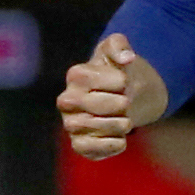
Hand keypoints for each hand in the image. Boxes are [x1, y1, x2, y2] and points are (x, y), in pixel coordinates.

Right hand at [59, 33, 166, 157]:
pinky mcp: (78, 144)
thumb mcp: (117, 49)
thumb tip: (127, 58)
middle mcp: (66, 100)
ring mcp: (70, 123)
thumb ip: (120, 46)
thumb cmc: (116, 71)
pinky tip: (121, 139)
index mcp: (75, 75)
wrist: (121, 96)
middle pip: (98, 105)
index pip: (102, 81)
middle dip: (121, 105)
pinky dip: (110, 145)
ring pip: (94, 127)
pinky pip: (89, 149)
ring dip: (118, 125)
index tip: (125, 82)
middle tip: (127, 103)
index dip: (121, 82)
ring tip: (126, 121)